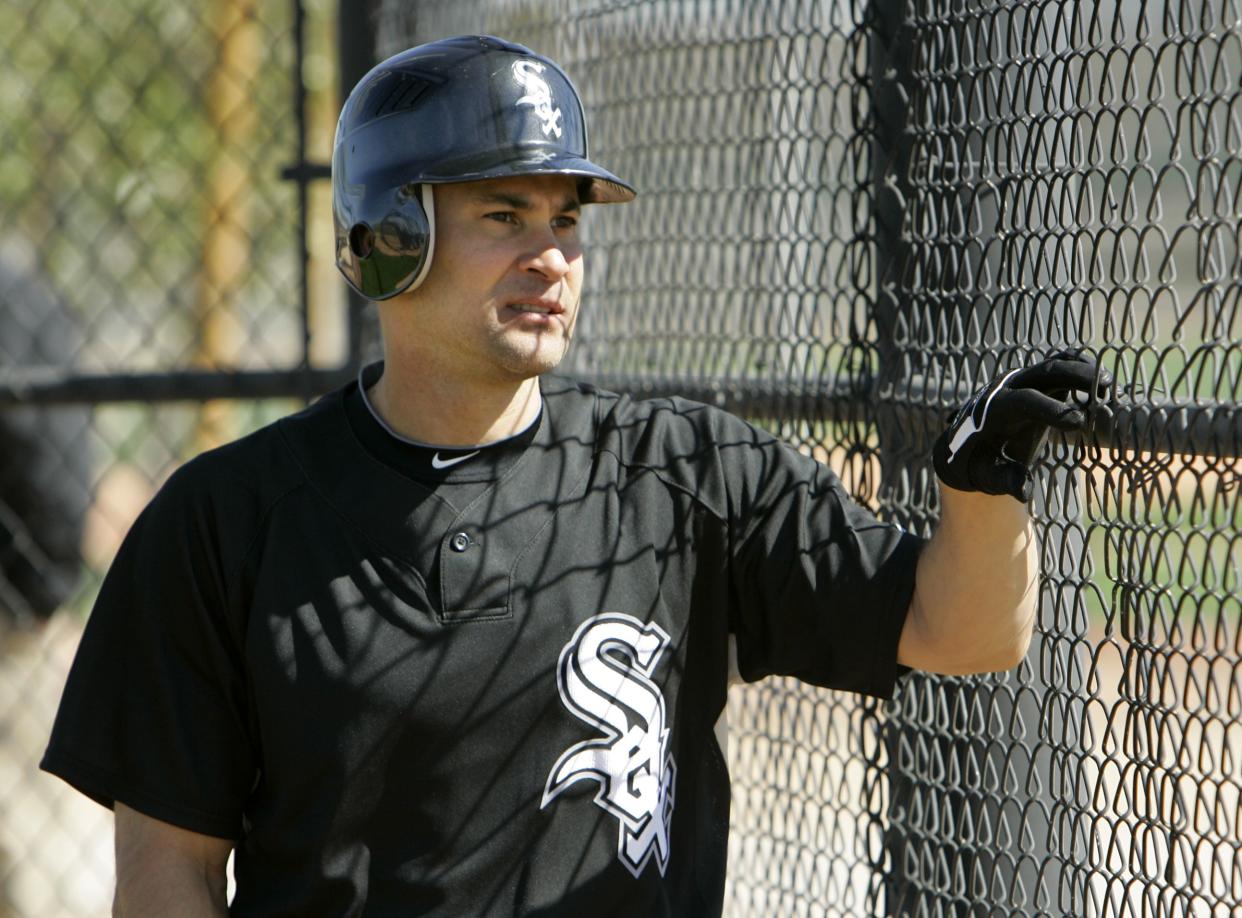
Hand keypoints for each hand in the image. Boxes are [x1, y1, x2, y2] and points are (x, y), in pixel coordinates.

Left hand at [932, 351, 1112, 501]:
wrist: (967, 443)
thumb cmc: (981, 463)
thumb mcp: (988, 475)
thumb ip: (1005, 480)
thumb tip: (1024, 492)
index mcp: (995, 410)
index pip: (1024, 401)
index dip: (1052, 409)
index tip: (1080, 423)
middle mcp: (1008, 387)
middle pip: (1045, 372)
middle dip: (1076, 376)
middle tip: (1106, 389)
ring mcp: (1023, 380)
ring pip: (1055, 363)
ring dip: (1083, 369)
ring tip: (1110, 386)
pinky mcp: (1037, 379)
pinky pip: (1059, 363)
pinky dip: (1080, 364)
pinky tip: (1102, 380)